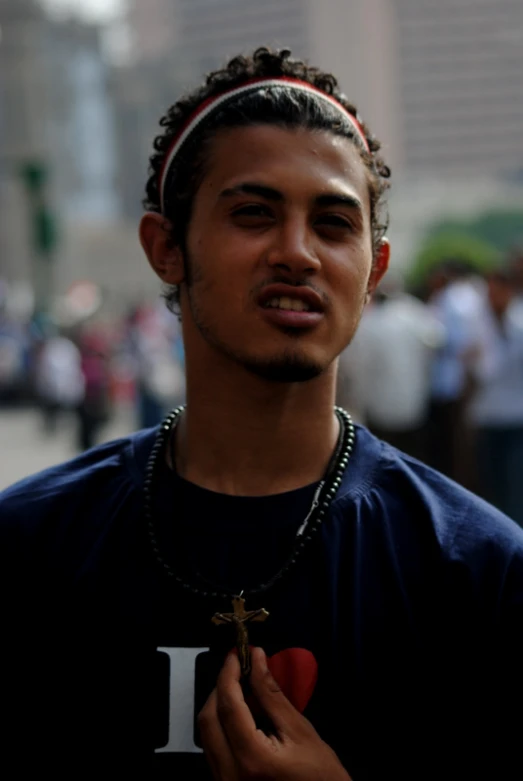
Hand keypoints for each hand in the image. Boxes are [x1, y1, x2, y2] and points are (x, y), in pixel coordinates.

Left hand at [198, 647, 351, 780]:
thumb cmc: (321, 776)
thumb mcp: (301, 731)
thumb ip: (272, 694)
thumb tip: (257, 660)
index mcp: (252, 758)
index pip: (229, 705)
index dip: (229, 674)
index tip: (235, 654)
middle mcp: (231, 774)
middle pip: (208, 719)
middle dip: (220, 689)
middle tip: (238, 668)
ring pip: (207, 735)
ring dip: (219, 706)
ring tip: (241, 689)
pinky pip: (214, 749)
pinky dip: (223, 726)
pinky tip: (241, 715)